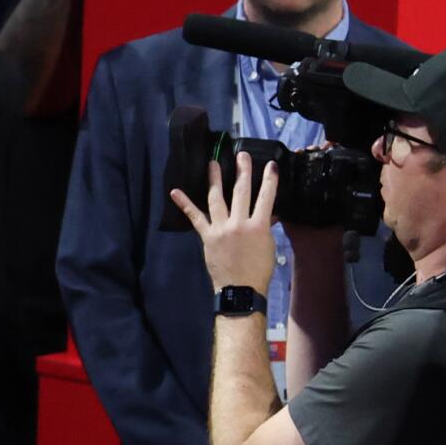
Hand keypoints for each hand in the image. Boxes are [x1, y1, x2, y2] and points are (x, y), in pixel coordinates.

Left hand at [170, 152, 278, 290]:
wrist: (240, 289)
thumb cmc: (258, 270)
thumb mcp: (268, 246)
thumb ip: (265, 227)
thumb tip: (267, 213)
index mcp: (259, 226)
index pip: (266, 197)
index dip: (269, 180)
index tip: (270, 164)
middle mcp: (239, 223)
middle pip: (241, 192)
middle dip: (242, 172)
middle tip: (241, 155)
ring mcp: (221, 228)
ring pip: (217, 199)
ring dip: (214, 180)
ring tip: (212, 164)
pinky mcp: (207, 236)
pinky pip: (195, 217)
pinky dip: (184, 204)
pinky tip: (175, 191)